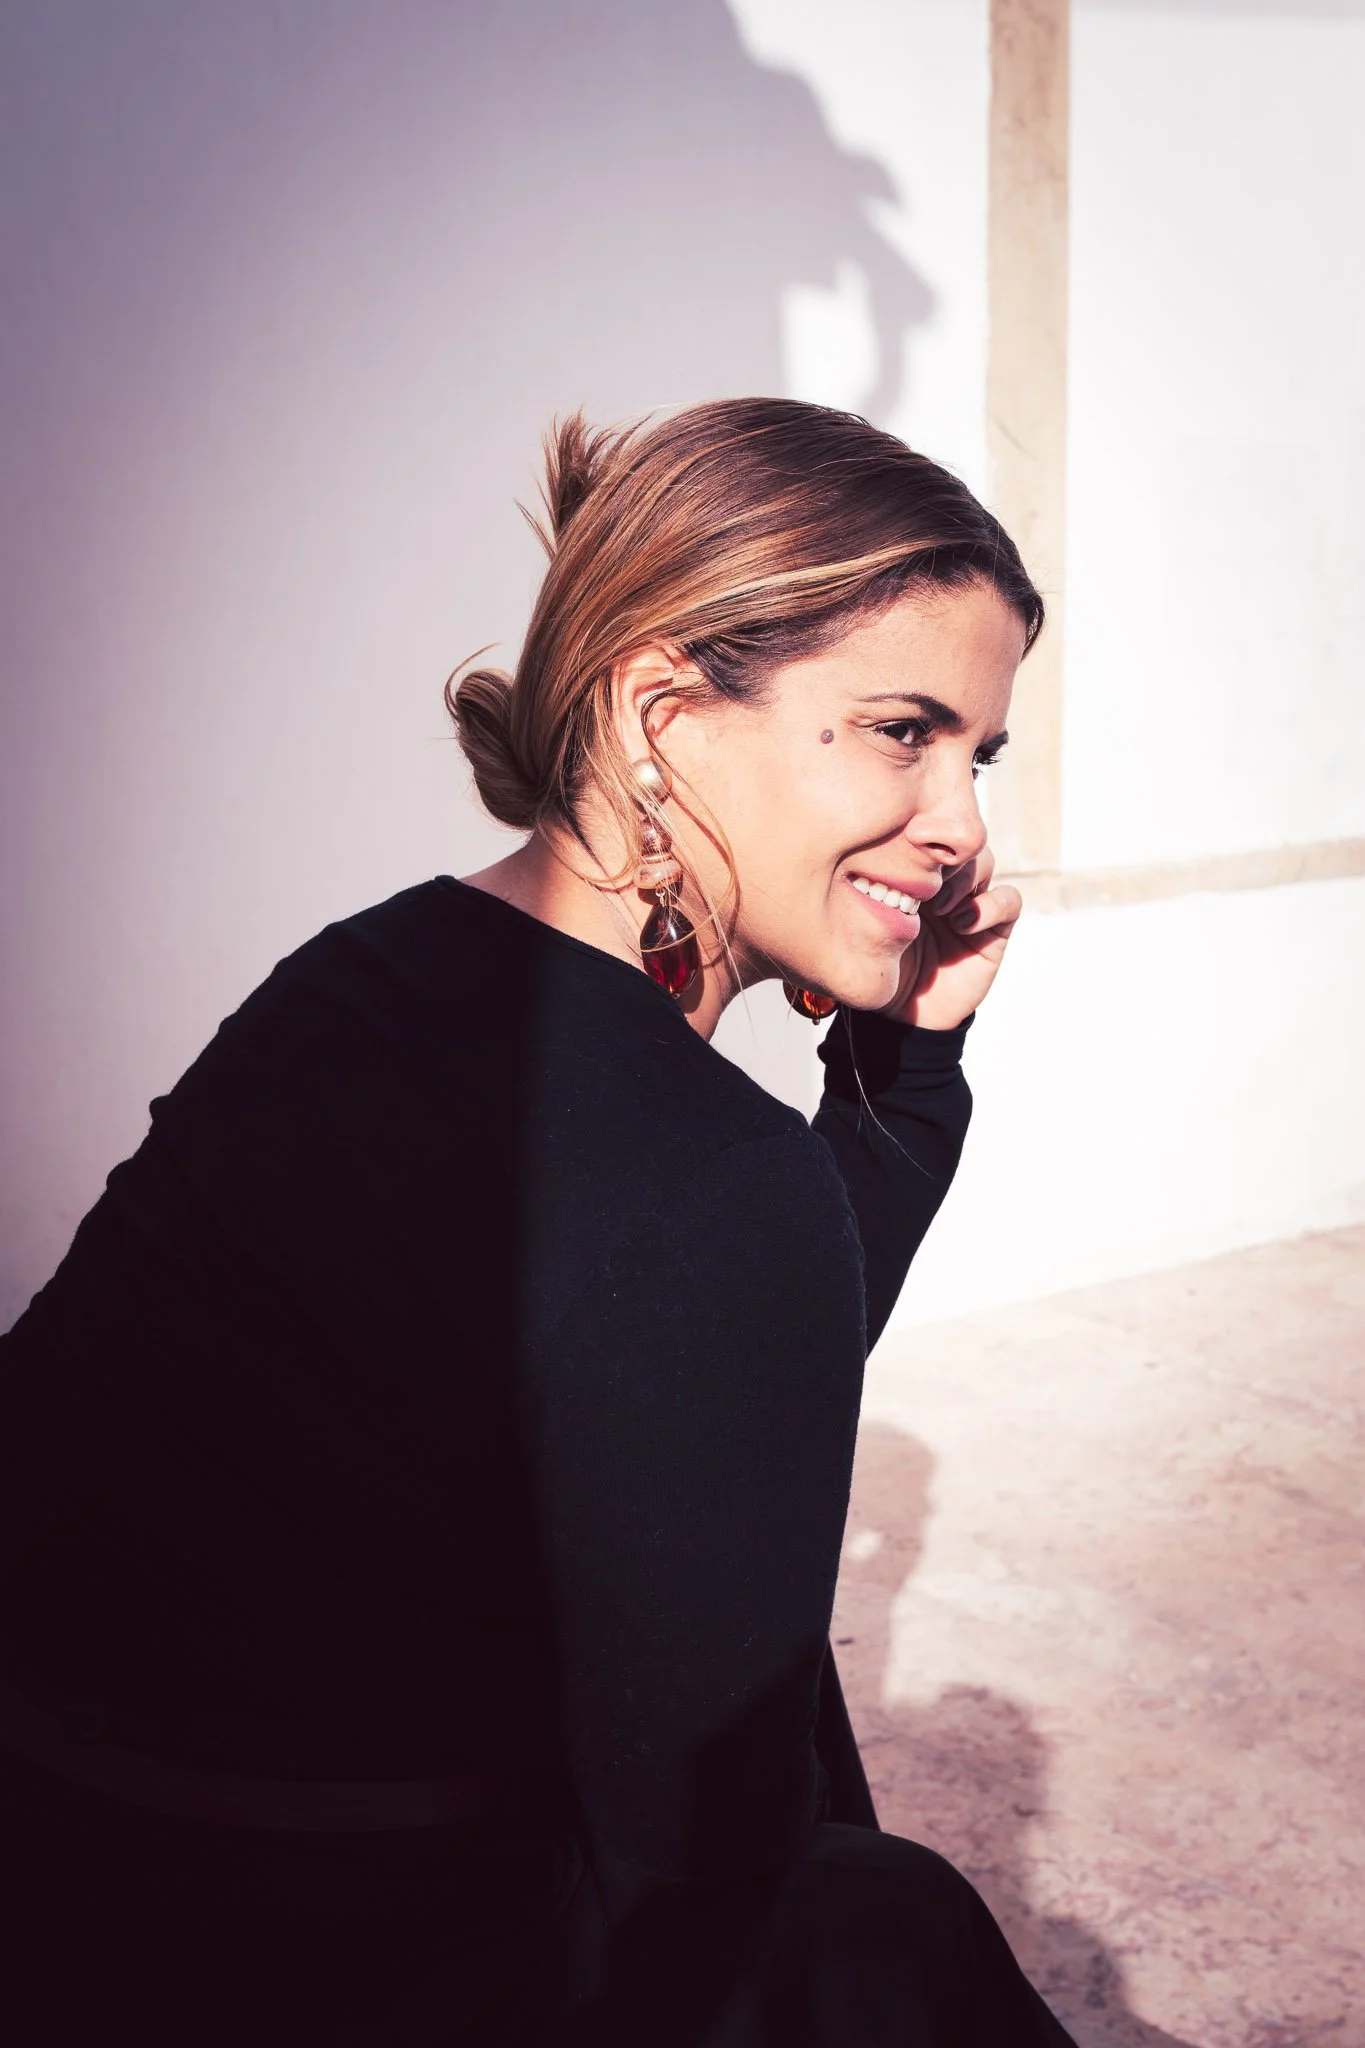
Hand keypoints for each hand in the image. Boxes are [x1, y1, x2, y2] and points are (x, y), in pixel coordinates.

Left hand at [878, 847, 1020, 1030]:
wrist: (903, 1011)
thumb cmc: (878, 962)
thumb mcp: (870, 918)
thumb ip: (877, 884)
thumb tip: (877, 848)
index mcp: (915, 870)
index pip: (930, 830)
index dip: (925, 829)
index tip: (908, 839)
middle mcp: (946, 881)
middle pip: (960, 840)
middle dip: (945, 854)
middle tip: (924, 878)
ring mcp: (971, 902)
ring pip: (985, 862)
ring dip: (965, 877)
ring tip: (940, 907)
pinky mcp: (994, 928)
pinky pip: (1009, 900)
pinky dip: (990, 906)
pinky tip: (961, 925)